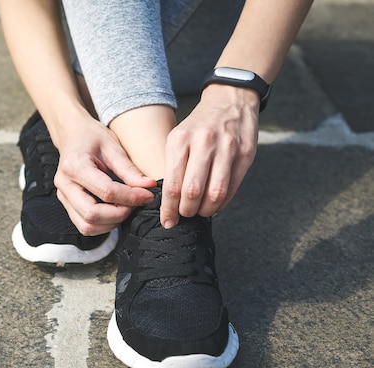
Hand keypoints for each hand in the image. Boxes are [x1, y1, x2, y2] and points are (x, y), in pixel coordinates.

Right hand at [52, 115, 155, 235]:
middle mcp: (64, 184)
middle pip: (91, 214)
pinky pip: (84, 225)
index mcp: (74, 165)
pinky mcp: (67, 204)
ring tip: (125, 208)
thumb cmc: (91, 137)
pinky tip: (114, 211)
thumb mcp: (113, 147)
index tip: (147, 195)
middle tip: (135, 205)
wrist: (72, 134)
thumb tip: (149, 186)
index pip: (106, 191)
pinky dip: (102, 225)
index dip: (131, 197)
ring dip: (110, 223)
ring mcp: (63, 196)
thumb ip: (129, 170)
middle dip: (119, 214)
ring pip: (86, 226)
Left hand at [160, 84, 259, 227]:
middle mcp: (204, 143)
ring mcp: (227, 147)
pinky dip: (223, 202)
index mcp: (180, 140)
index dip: (169, 209)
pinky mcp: (246, 153)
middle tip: (185, 215)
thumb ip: (173, 166)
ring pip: (215, 193)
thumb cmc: (199, 125)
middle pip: (193, 191)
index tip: (168, 221)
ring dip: (206, 210)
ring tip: (200, 211)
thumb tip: (167, 202)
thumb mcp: (178, 138)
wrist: (230, 99)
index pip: (172, 184)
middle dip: (187, 211)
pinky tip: (215, 204)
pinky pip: (233, 187)